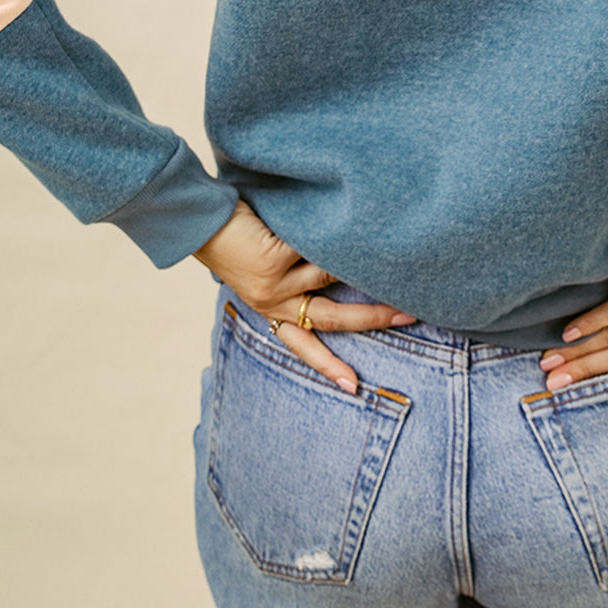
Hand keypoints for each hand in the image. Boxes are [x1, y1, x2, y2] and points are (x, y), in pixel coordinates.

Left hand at [192, 198, 416, 393]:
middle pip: (330, 318)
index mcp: (270, 309)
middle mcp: (272, 303)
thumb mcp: (262, 270)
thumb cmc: (235, 240)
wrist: (200, 221)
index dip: (329, 364)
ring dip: (353, 260)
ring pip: (328, 274)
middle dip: (371, 318)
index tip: (354, 387)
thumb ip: (292, 279)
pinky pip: (314, 246)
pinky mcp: (273, 260)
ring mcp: (273, 284)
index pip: (303, 344)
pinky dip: (327, 233)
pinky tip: (338, 219)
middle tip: (406, 316)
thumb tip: (342, 270)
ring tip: (382, 244)